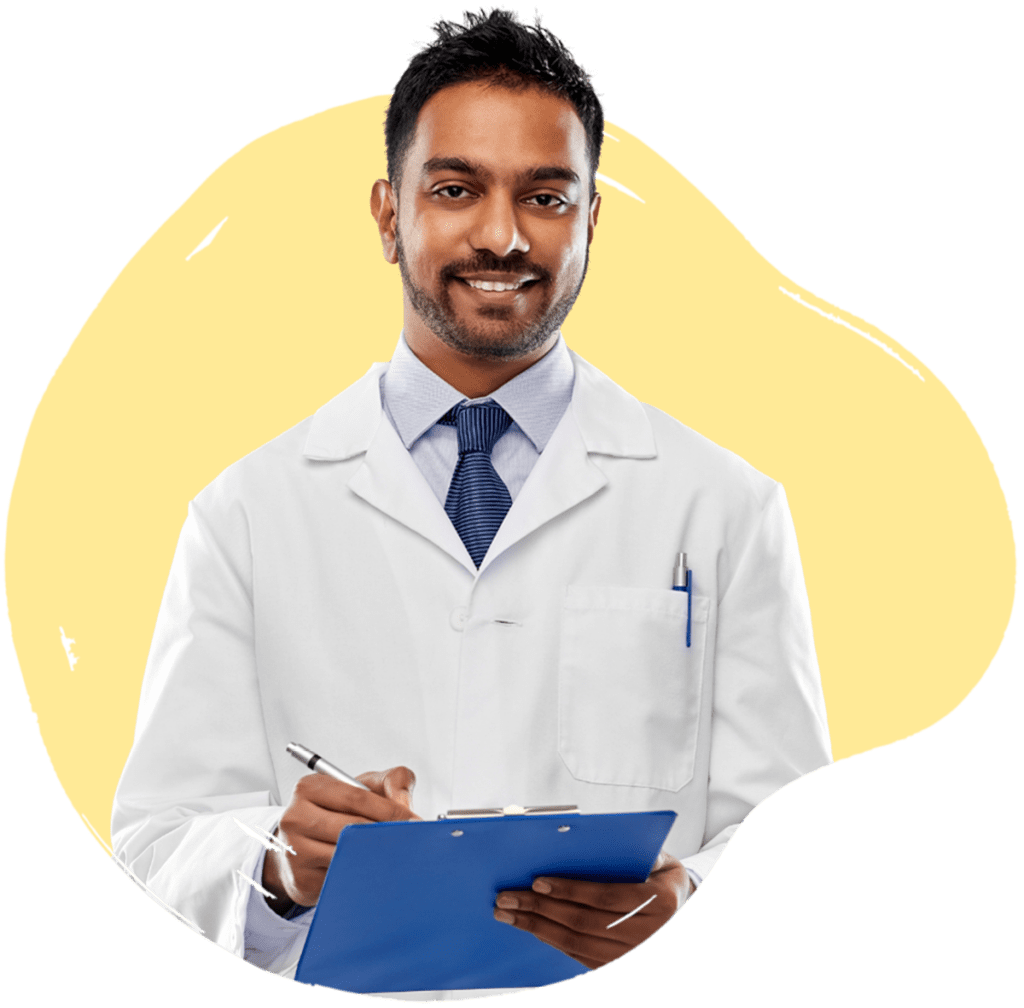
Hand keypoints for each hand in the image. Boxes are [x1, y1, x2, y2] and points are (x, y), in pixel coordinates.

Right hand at [262, 766, 419, 910]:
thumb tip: (403, 804)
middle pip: (352, 827)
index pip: (358, 798)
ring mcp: (294, 850)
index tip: (414, 822)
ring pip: (347, 854)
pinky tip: (370, 870)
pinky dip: (360, 874)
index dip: (391, 811)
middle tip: (409, 841)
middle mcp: (295, 816)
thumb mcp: (365, 786)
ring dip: (375, 856)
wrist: (305, 845)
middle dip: (386, 834)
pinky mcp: (300, 879)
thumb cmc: (341, 811)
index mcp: (310, 787)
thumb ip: (393, 781)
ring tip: (393, 854)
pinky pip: (340, 877)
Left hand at [492, 850, 688, 969]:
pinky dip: (554, 943)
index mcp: (660, 902)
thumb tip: (587, 841)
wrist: (687, 914)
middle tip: (506, 899)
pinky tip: (533, 929)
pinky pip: (581, 958)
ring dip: (538, 929)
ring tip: (509, 915)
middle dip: (540, 910)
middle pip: (584, 923)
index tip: (537, 882)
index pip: (604, 897)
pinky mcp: (621, 969)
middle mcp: (650, 934)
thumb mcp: (661, 859)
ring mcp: (635, 957)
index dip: (569, 890)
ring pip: (578, 945)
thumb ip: (630, 851)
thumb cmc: (665, 879)